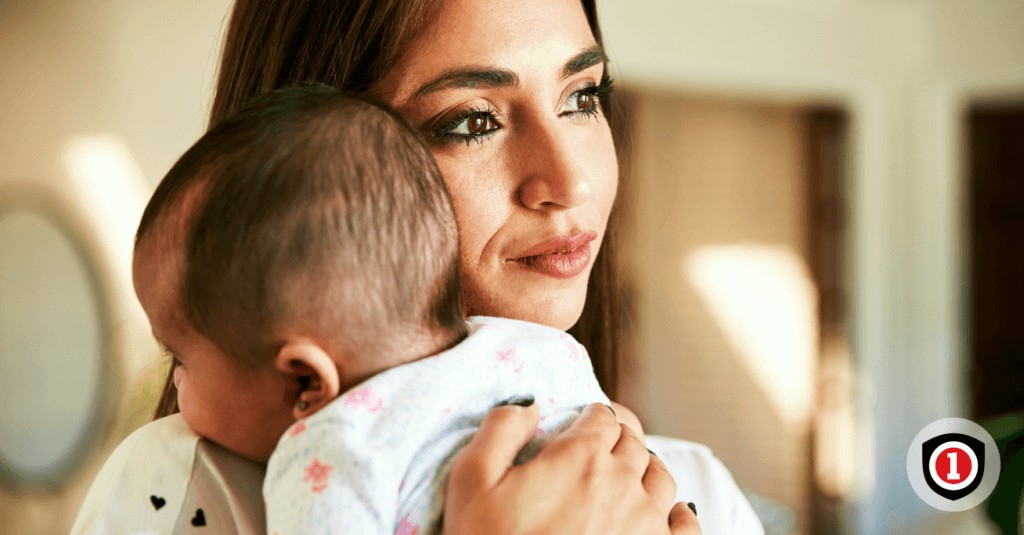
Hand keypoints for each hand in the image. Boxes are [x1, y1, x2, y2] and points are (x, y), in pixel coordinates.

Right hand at [444, 402, 700, 534]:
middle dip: (618, 436)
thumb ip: (501, 431)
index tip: (586, 422)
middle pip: (633, 442)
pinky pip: (685, 526)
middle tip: (606, 442)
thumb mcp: (472, 481)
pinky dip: (680, 514)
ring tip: (632, 474)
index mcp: (580, 457)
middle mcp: (621, 482)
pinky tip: (670, 515)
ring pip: (660, 478)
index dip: (593, 415)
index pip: (602, 416)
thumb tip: (528, 406)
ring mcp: (645, 522)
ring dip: (646, 469)